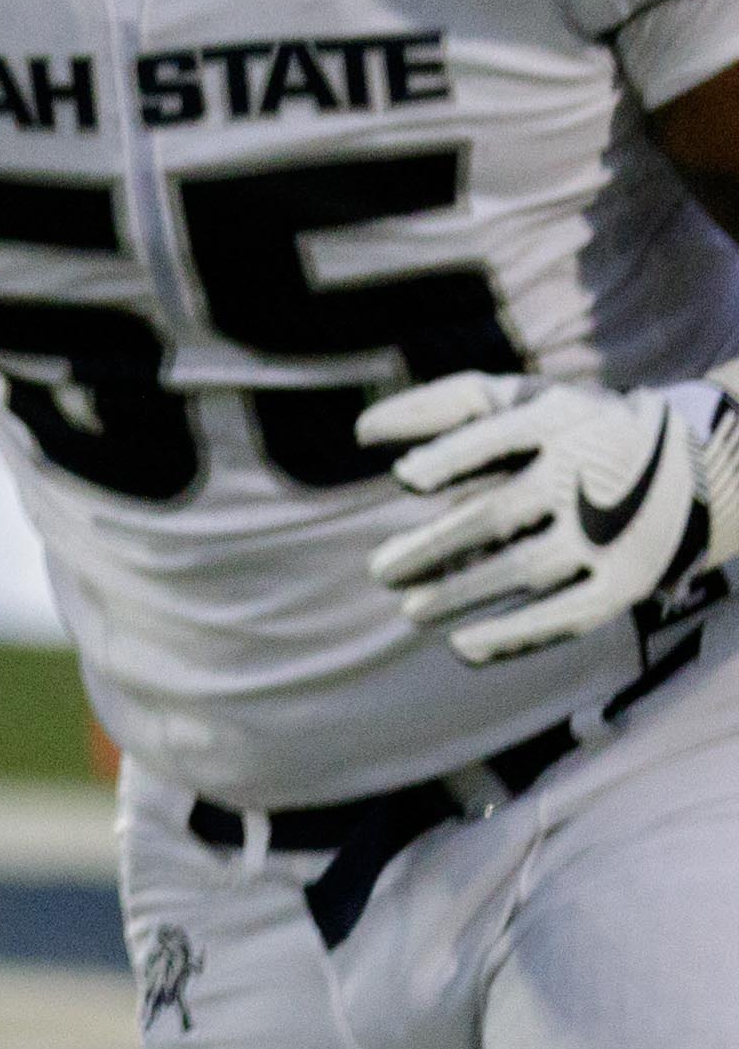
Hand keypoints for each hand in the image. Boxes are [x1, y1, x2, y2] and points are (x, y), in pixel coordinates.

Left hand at [359, 370, 738, 665]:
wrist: (688, 468)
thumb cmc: (566, 430)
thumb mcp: (516, 401)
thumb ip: (436, 407)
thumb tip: (359, 434)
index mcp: (555, 422)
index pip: (497, 438)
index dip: (451, 458)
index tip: (406, 480)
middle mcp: (583, 476)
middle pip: (498, 514)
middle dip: (434, 546)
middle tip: (380, 571)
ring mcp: (608, 533)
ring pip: (525, 569)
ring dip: (462, 593)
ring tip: (411, 610)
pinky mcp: (626, 581)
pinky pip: (567, 614)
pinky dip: (515, 634)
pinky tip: (462, 647)